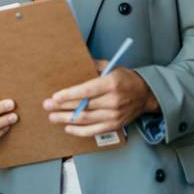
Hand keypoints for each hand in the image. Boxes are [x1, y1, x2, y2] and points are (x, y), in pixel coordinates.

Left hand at [43, 59, 159, 136]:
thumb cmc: (126, 79)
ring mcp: (114, 115)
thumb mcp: (111, 66)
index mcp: (111, 84)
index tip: (55, 97)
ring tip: (52, 117)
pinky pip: (93, 131)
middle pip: (83, 106)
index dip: (69, 95)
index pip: (86, 91)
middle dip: (62, 107)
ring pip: (86, 120)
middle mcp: (113, 101)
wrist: (145, 95)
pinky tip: (68, 128)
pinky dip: (79, 131)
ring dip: (66, 119)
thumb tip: (74, 61)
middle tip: (47, 105)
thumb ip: (92, 65)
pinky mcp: (114, 125)